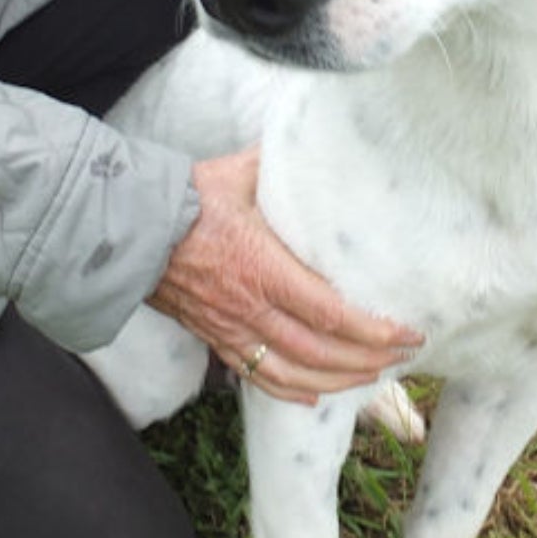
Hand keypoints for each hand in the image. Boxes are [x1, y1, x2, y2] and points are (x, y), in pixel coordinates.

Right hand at [146, 146, 423, 404]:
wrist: (129, 228)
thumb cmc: (189, 197)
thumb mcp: (242, 173)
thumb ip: (284, 165)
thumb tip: (321, 140)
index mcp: (264, 267)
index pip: (330, 313)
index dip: (373, 331)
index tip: (407, 333)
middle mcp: (251, 307)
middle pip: (320, 352)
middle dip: (368, 360)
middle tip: (403, 357)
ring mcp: (231, 329)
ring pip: (293, 373)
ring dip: (337, 381)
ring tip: (372, 377)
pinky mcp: (215, 339)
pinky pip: (256, 376)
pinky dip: (290, 391)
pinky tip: (315, 397)